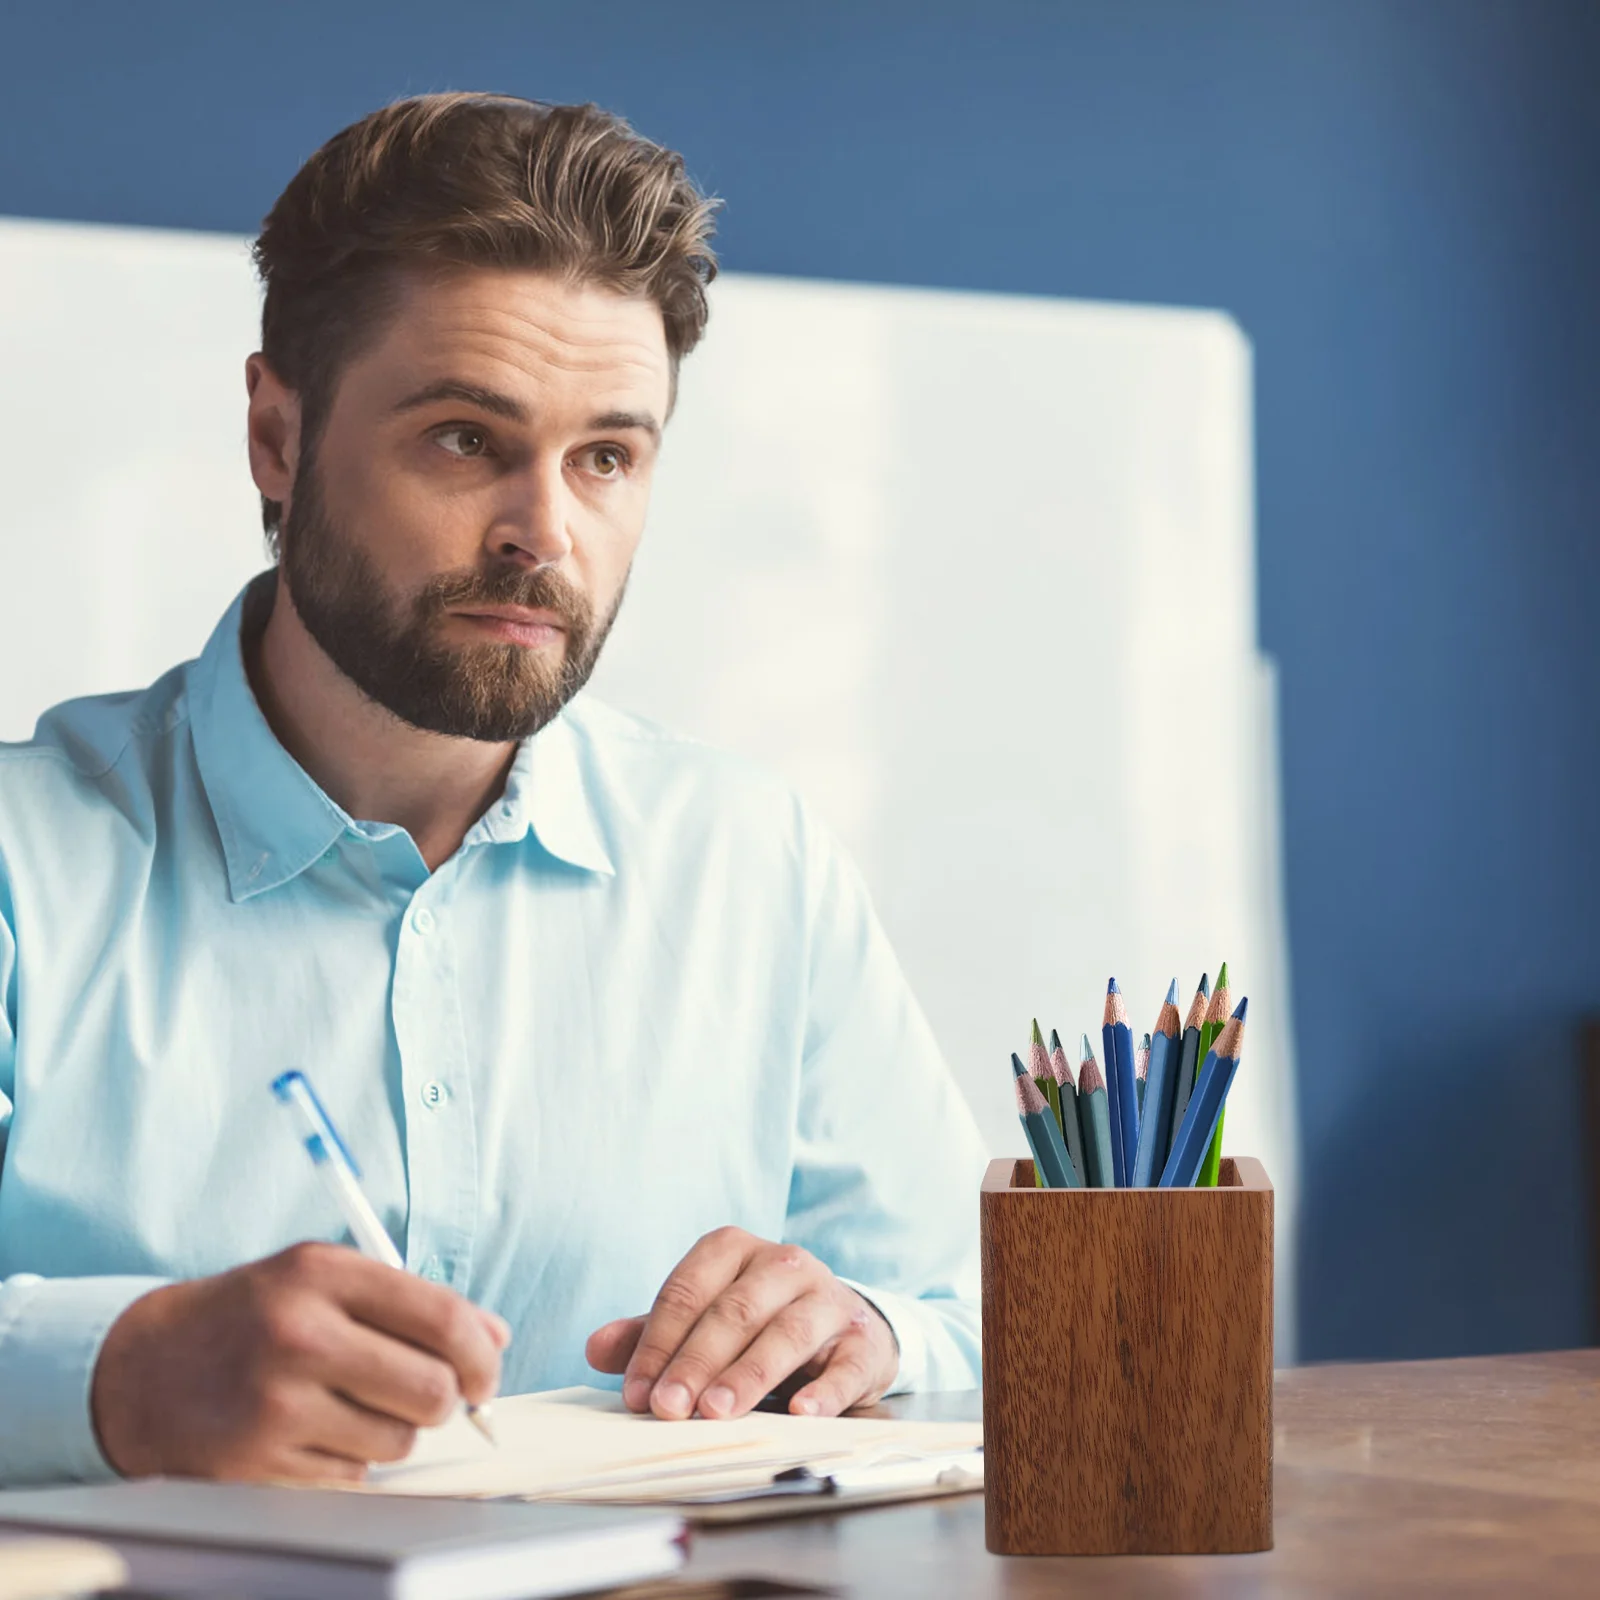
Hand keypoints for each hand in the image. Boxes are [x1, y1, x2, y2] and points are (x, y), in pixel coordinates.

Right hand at [91, 1242, 510, 1481]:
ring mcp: (275, 1405)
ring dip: (392, 1432)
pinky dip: (348, 1461)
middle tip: (427, 1396)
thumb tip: (494, 1338)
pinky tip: (309, 1433)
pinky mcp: (258, 1465)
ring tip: (347, 1404)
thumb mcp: (322, 1279)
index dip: (481, 1353)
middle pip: (432, 1390)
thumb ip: (411, 1301)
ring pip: (399, 1442)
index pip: (441, 1317)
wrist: (143, 1369)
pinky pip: (353, 1478)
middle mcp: (298, 1335)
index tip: (486, 1373)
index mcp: (321, 1274)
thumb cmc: (252, 1316)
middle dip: (446, 1401)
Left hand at [585, 1227, 898, 1420]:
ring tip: (716, 1412)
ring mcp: (828, 1298)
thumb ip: (650, 1334)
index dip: (659, 1342)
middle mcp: (784, 1264)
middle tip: (668, 1408)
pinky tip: (800, 1413)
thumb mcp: (701, 1319)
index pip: (688, 1289)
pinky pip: (845, 1364)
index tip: (636, 1392)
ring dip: (749, 1374)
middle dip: (697, 1362)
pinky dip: (824, 1390)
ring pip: (786, 1331)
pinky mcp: (863, 1340)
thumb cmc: (757, 1321)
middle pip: (735, 1310)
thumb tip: (595, 1348)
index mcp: (735, 1250)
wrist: (842, 1326)